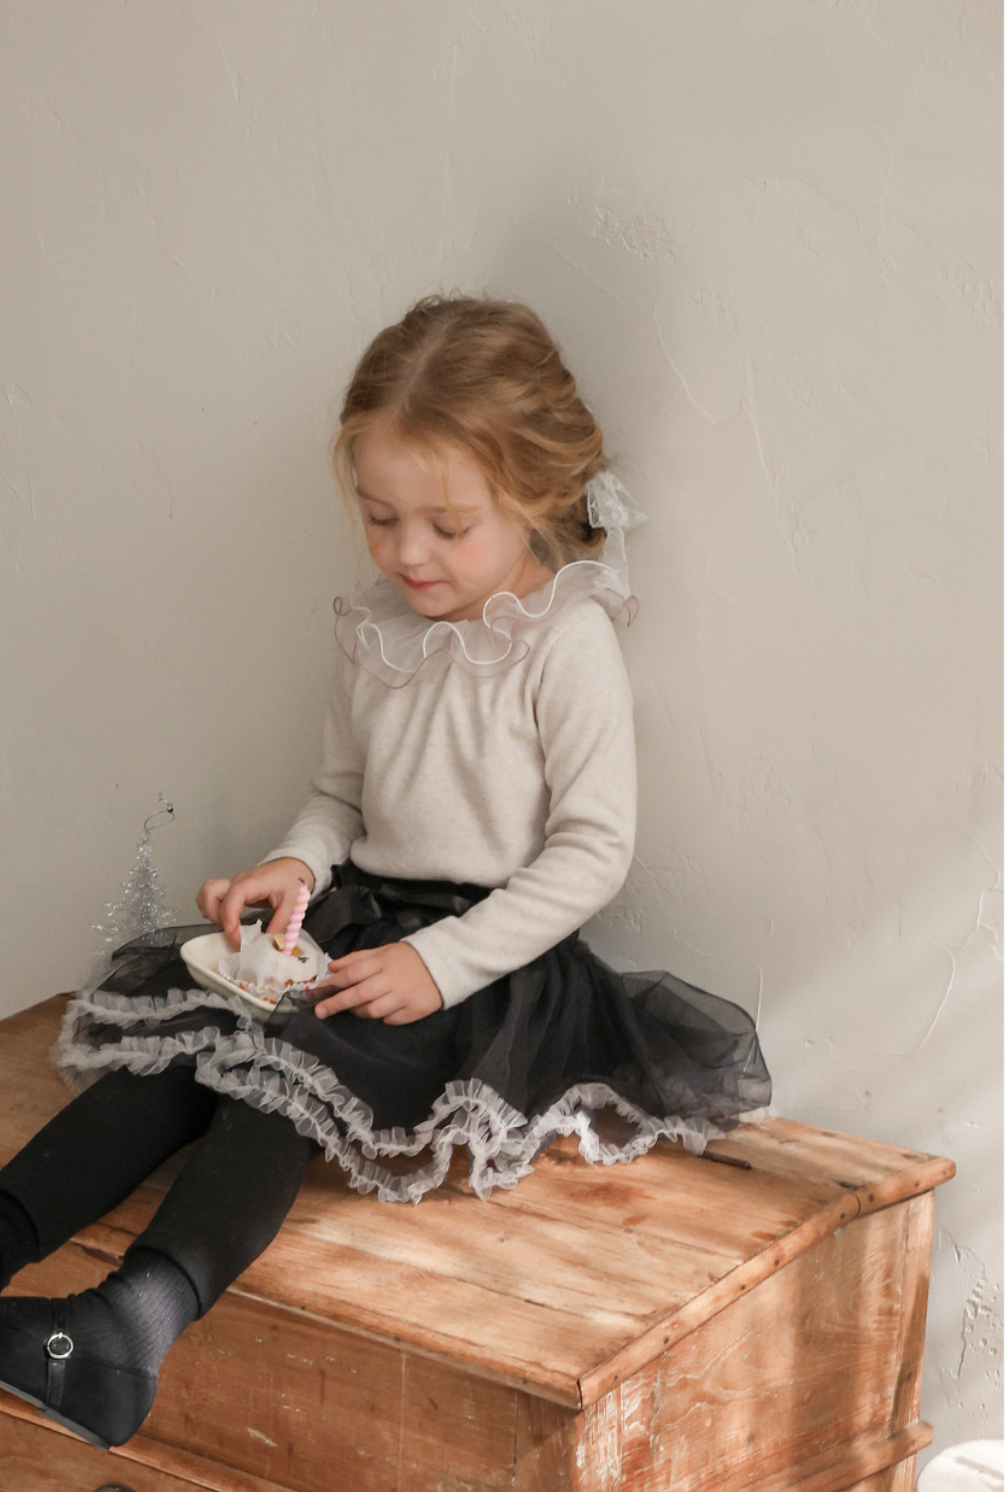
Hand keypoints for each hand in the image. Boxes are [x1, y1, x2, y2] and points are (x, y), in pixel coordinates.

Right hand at [197, 858, 314, 950]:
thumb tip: (271, 944)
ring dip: (210, 911)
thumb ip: (282, 923)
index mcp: (252, 883)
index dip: (229, 919)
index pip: (232, 898)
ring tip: (227, 926)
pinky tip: (222, 919)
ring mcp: (233, 884)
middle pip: (211, 893)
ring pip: (207, 892)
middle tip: (233, 933)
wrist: (292, 867)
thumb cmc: (292, 880)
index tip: (236, 937)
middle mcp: (238, 881)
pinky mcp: (232, 889)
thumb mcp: (293, 903)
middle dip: (217, 917)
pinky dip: (210, 907)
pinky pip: (211, 895)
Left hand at [311, 943, 443, 1024]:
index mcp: (383, 962)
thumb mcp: (383, 951)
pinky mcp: (416, 1010)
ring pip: (373, 1011)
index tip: (316, 992)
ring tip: (355, 1009)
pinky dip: (383, 1018)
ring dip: (359, 1012)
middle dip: (336, 1004)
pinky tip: (383, 1011)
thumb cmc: (407, 958)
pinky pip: (391, 1020)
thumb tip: (331, 967)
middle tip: (320, 1012)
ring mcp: (405, 996)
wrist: (444, 963)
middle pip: (359, 994)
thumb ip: (357, 959)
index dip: (333, 984)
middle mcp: (392, 979)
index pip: (352, 974)